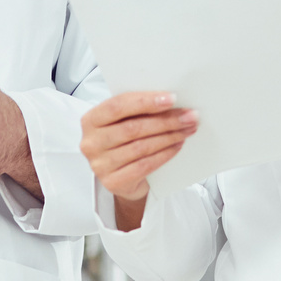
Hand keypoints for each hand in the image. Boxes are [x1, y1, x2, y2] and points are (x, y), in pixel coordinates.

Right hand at [80, 92, 196, 230]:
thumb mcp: (123, 122)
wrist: (120, 178)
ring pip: (141, 147)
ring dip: (169, 137)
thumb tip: (170, 101)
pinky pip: (144, 166)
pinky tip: (177, 146)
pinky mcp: (113, 182)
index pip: (117, 106)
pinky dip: (165, 154)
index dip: (145, 101)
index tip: (172, 98)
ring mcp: (100, 165)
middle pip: (133, 128)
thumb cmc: (123, 142)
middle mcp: (91, 143)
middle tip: (189, 116)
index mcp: (91, 120)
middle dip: (166, 120)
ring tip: (187, 130)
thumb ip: (137, 110)